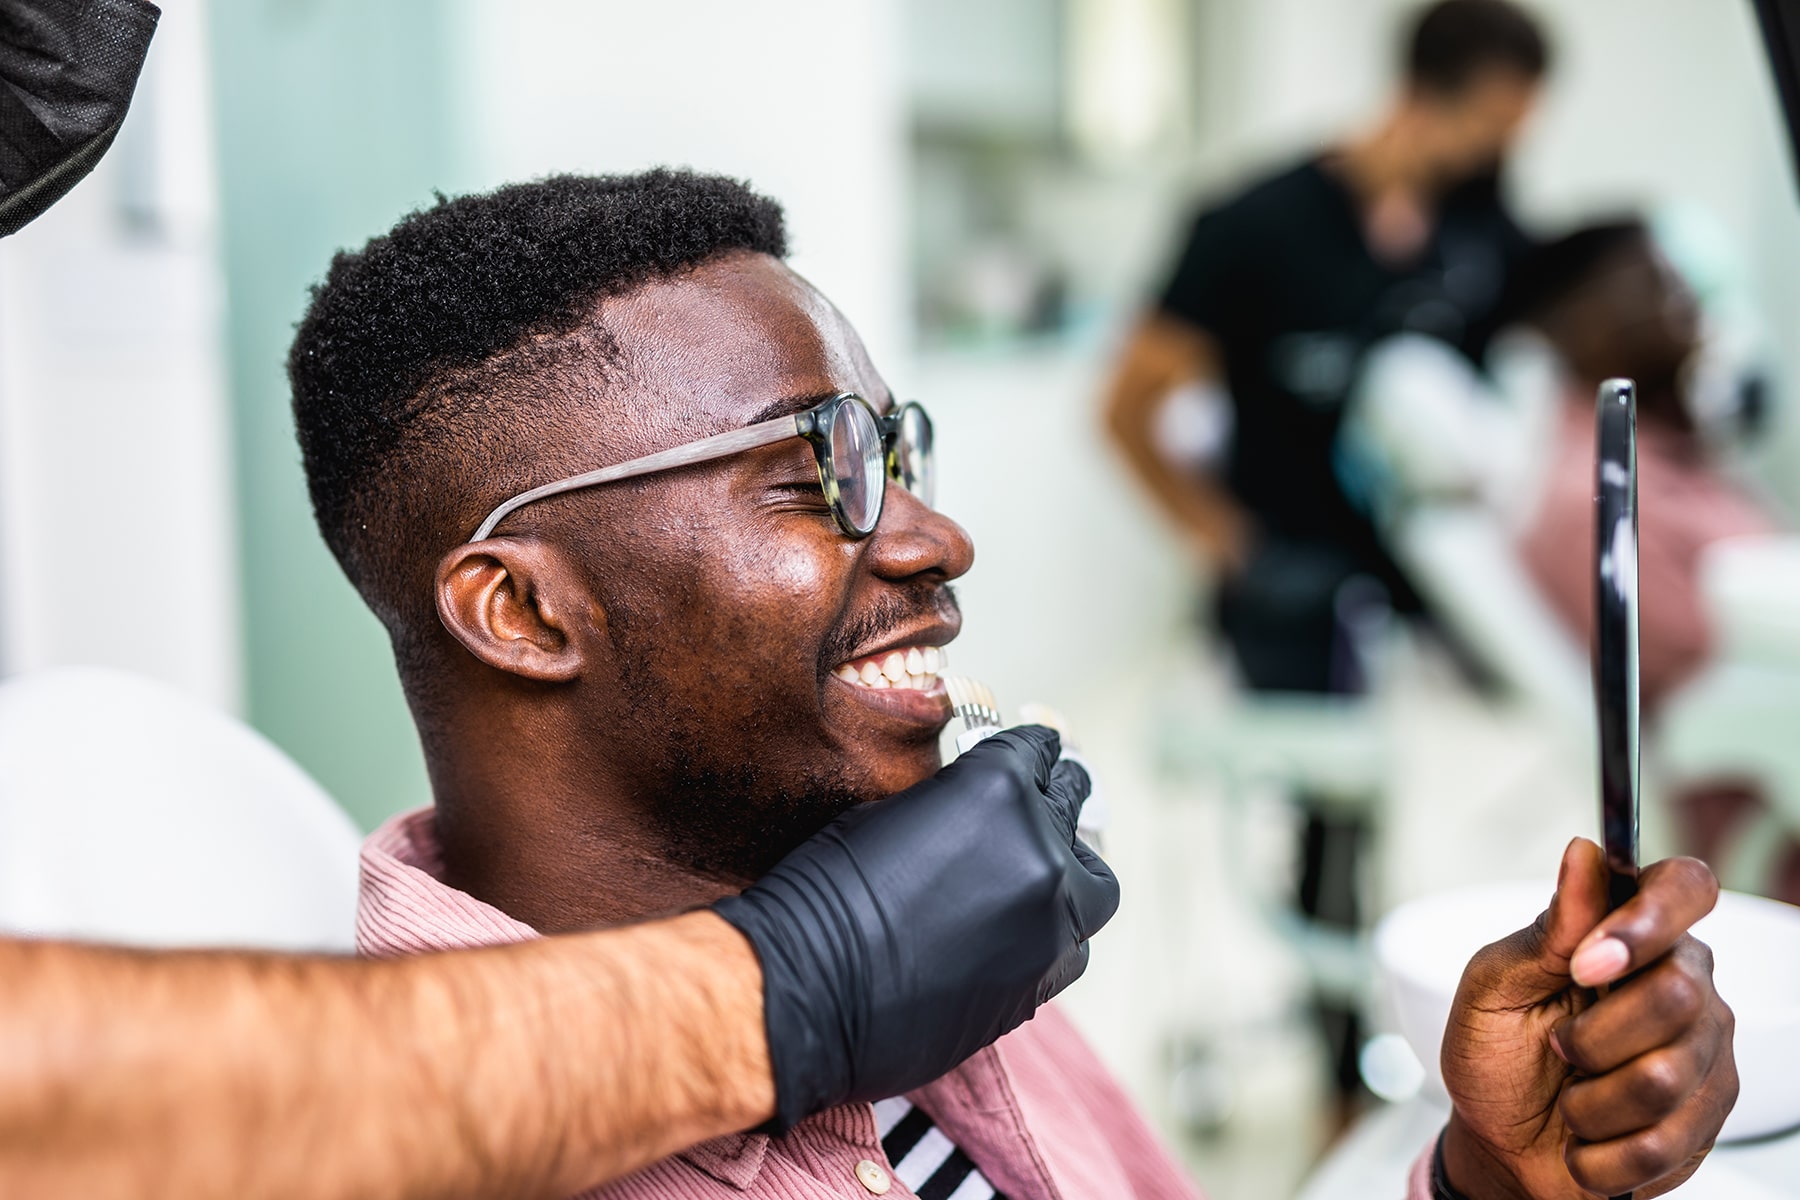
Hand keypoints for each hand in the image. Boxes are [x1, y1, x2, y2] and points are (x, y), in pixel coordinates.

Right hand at [713, 726, 1116, 1129]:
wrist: (806, 988)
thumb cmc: (823, 893)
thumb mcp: (887, 811)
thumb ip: (951, 804)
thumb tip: (976, 813)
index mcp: (996, 785)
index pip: (1037, 750)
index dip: (1032, 751)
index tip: (1034, 756)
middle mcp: (1038, 845)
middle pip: (1072, 803)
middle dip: (1054, 798)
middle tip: (1043, 804)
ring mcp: (1049, 917)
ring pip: (1093, 883)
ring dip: (1069, 873)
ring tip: (1040, 878)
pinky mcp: (1044, 979)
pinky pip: (1074, 946)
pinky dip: (1056, 935)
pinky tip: (1020, 935)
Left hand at [1440, 839, 1736, 1197]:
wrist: (1503, 1145)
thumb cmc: (1496, 1054)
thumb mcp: (1495, 986)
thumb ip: (1546, 930)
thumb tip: (1584, 853)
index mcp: (1631, 932)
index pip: (1685, 888)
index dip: (1645, 921)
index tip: (1586, 964)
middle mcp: (1684, 982)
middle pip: (1675, 995)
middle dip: (1591, 1037)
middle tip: (1558, 1047)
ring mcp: (1705, 1051)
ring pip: (1665, 1077)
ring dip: (1590, 1103)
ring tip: (1570, 1099)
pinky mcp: (1707, 1117)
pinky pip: (1663, 1142)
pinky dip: (1602, 1153)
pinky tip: (1587, 1143)